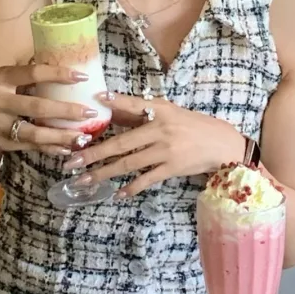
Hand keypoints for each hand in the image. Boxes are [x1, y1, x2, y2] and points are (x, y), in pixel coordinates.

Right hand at [0, 63, 100, 157]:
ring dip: (61, 135)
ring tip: (84, 137)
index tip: (82, 76)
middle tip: (90, 112)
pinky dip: (49, 148)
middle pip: (37, 107)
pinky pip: (28, 146)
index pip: (33, 73)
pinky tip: (66, 148)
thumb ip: (26, 74)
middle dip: (66, 111)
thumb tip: (63, 62)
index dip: (58, 74)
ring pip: (34, 132)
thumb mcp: (1, 77)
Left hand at [73, 94, 245, 197]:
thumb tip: (111, 107)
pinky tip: (117, 193)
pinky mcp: (172, 168)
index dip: (116, 102)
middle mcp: (161, 130)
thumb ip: (142, 112)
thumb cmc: (193, 126)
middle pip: (122, 142)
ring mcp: (166, 151)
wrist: (222, 144)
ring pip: (129, 163)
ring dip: (104, 173)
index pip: (134, 106)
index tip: (95, 99)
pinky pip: (147, 179)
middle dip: (94, 153)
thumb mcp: (170, 112)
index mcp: (160, 112)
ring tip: (84, 180)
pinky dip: (131, 187)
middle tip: (71, 161)